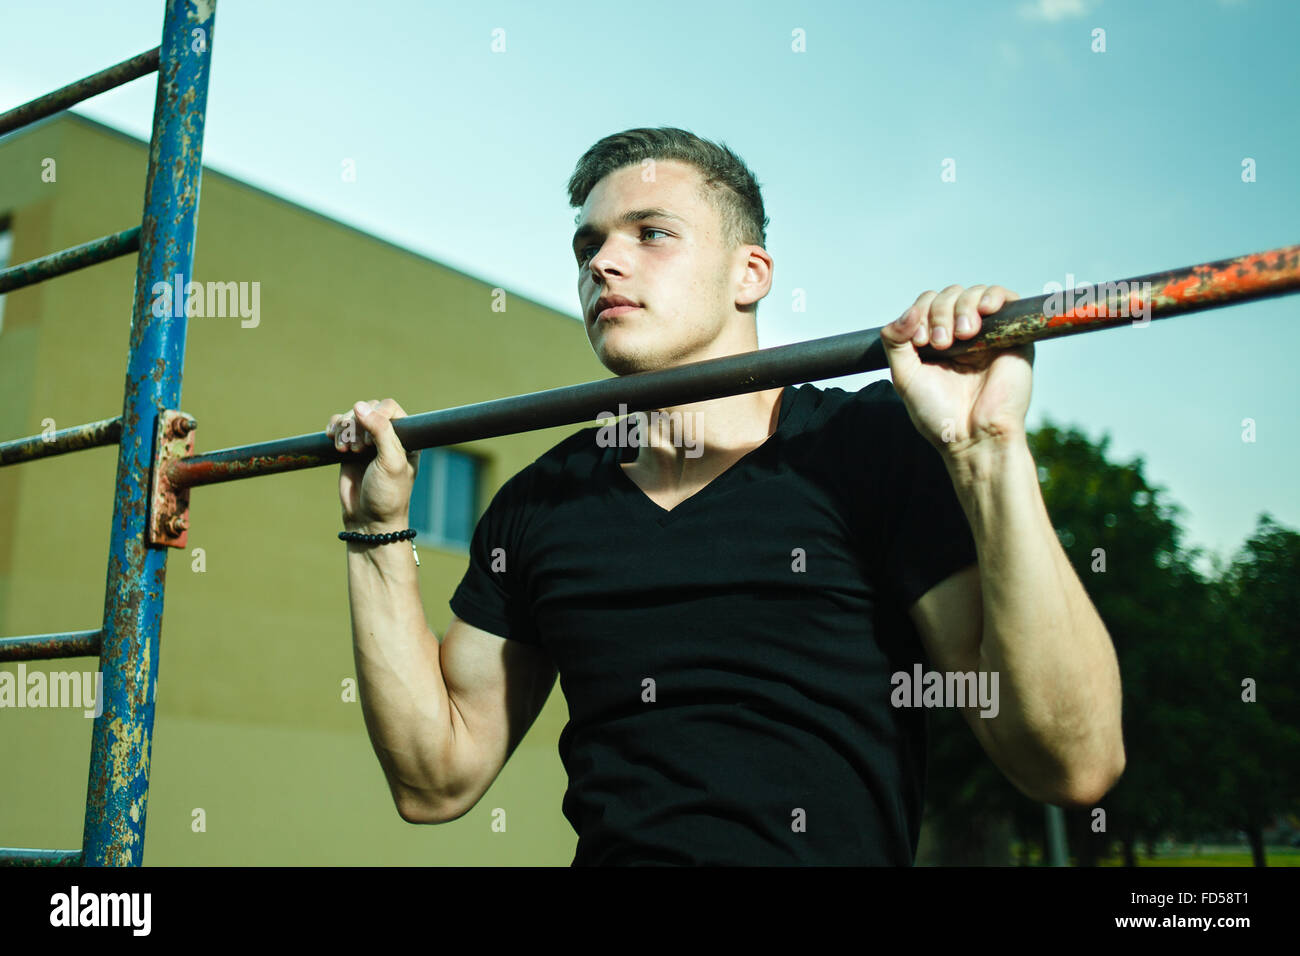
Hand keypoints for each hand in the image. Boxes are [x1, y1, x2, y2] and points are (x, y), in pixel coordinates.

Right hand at [326, 399, 418, 532]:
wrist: (368, 519)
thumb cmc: (387, 493)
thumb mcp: (391, 461)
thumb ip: (380, 431)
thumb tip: (359, 405)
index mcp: (406, 436)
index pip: (389, 407)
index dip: (376, 417)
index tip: (371, 442)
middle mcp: (388, 435)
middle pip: (367, 409)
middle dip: (357, 425)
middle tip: (358, 450)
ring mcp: (367, 441)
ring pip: (351, 415)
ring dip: (344, 429)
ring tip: (345, 450)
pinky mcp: (349, 447)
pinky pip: (339, 425)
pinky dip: (334, 429)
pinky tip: (333, 442)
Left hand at [880, 284, 1032, 457]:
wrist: (973, 436)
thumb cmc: (938, 413)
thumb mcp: (905, 376)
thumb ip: (895, 342)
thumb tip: (907, 312)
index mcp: (935, 341)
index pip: (926, 304)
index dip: (920, 312)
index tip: (920, 341)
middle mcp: (961, 334)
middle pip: (948, 296)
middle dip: (939, 313)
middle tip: (941, 344)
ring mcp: (987, 334)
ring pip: (973, 294)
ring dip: (962, 307)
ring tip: (962, 335)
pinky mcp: (1013, 337)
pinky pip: (1006, 299)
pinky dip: (993, 296)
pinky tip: (985, 310)